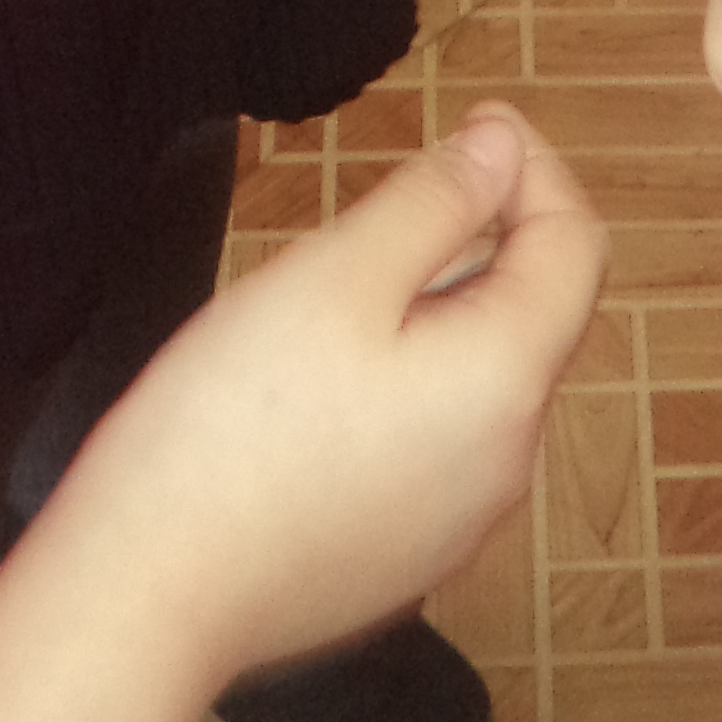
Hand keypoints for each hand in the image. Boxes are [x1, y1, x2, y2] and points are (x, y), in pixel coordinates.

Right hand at [86, 110, 611, 700]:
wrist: (146, 597)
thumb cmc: (230, 428)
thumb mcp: (336, 275)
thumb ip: (434, 202)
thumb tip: (504, 150)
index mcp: (508, 380)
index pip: (575, 246)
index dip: (535, 169)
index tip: (476, 123)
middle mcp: (508, 460)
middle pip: (529, 315)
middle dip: (477, 241)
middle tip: (382, 203)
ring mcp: (458, 522)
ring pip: (477, 382)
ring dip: (435, 316)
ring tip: (332, 292)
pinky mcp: (403, 558)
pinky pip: (433, 445)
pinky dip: (403, 388)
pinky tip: (312, 387)